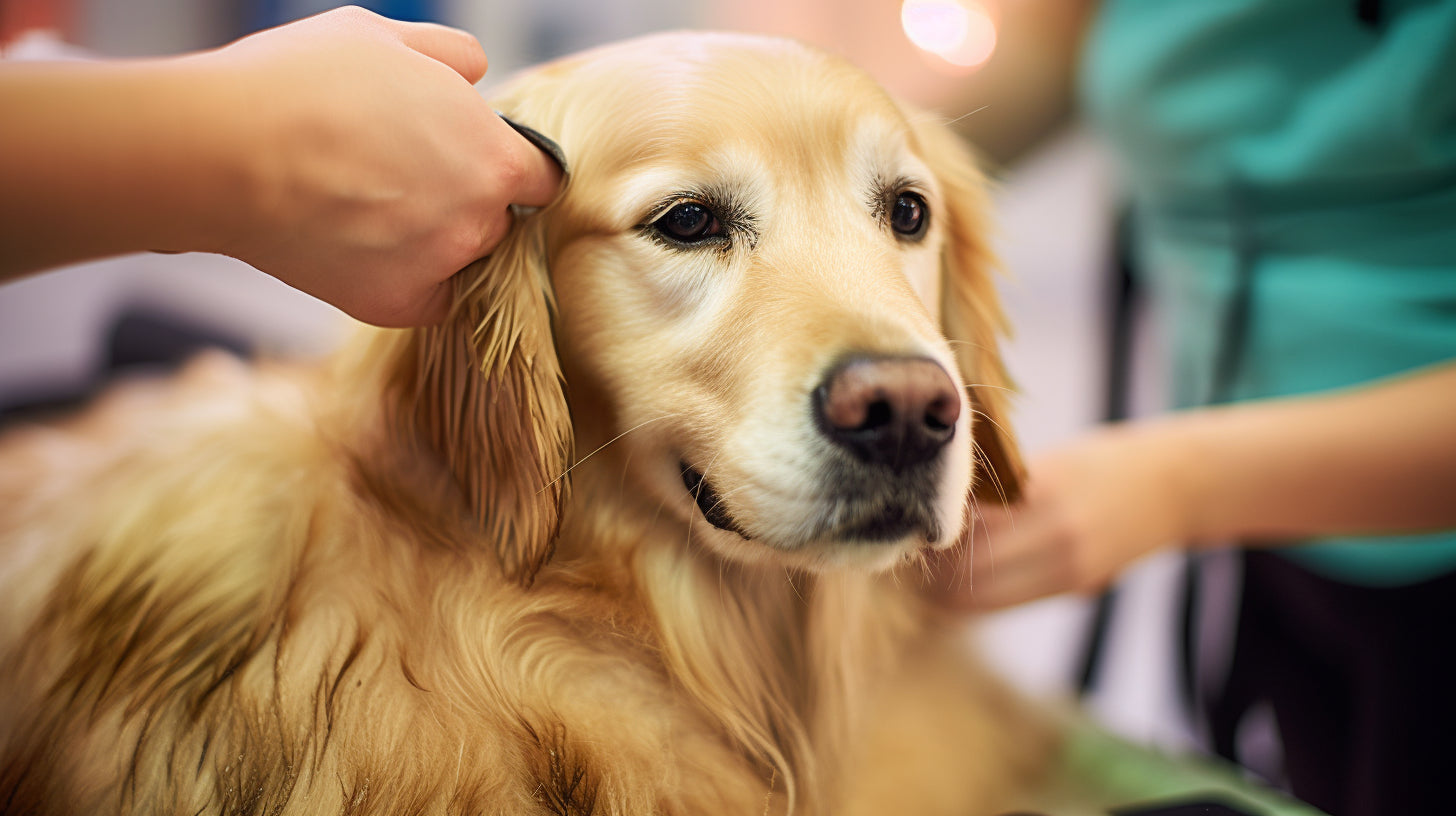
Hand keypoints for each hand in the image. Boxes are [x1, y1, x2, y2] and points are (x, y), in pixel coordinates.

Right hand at [197, 6, 562, 326]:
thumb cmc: (302, 84)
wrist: (225, 154)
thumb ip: (448, 55)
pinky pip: (426, 298)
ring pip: (461, 258)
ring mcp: (440, 266)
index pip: (542, 177)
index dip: (510, 164)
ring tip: (368, 206)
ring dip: (434, 239)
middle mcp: (480, 219)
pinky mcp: (397, 304)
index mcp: (495, 156)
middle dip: (464, 199)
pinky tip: (360, 245)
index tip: (475, 158)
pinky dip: (404, 278)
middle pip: (498, 219)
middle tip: (401, 176)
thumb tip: (476, 72)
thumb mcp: (383, 36)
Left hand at [924, 422, 1194, 610]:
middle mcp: (1056, 535)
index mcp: (1041, 493)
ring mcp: (1068, 567)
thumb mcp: (1044, 463)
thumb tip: (924, 512)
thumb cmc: (1097, 463)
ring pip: (978, 599)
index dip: (923, 538)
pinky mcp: (1078, 588)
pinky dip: (974, 599)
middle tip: (897, 558)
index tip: (895, 528)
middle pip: (964, 573)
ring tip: (919, 577)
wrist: (1174, 485)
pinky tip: (956, 586)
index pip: (961, 531)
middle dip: (925, 572)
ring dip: (943, 594)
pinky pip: (1006, 604)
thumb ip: (995, 491)